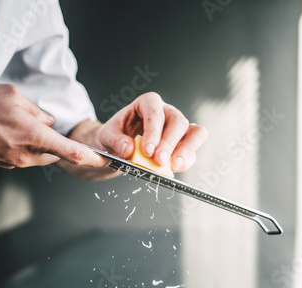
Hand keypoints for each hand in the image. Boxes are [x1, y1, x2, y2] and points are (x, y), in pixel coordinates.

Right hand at [0, 84, 104, 169]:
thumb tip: (49, 123)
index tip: (104, 161)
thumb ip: (39, 112)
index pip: (72, 153)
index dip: (91, 158)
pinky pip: (26, 156)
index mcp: (34, 137)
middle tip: (38, 123)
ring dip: (39, 142)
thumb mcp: (14, 96)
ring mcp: (16, 162)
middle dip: (56, 141)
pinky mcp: (7, 164)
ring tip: (16, 124)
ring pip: (41, 155)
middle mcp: (27, 155)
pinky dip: (25, 145)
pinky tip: (9, 131)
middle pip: (56, 152)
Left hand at [61, 92, 207, 179]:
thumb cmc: (114, 136)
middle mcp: (167, 113)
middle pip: (178, 121)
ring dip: (186, 150)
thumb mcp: (106, 136)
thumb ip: (115, 140)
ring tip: (173, 165)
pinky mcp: (184, 145)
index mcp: (147, 103)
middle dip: (169, 143)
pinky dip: (185, 162)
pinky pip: (192, 152)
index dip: (153, 130)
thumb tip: (128, 149)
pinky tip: (172, 169)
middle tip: (158, 161)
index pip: (155, 111)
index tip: (147, 150)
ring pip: (196, 133)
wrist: (117, 147)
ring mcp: (178, 129)